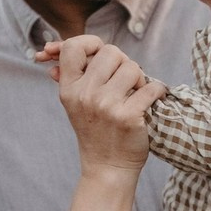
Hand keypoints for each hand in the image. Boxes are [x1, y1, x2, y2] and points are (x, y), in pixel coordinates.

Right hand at [39, 36, 165, 172]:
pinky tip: (154, 98)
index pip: (74, 47)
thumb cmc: (95, 130)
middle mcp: (85, 95)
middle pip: (110, 52)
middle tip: (124, 80)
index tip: (100, 54)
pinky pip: (152, 87)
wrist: (107, 167)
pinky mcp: (129, 116)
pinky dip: (158, 91)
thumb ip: (67, 74)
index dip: (91, 43)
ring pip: (132, 67)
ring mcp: (107, 106)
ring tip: (135, 92)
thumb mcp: (74, 102)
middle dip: (122, 62)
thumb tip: (51, 47)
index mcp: (69, 89)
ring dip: (140, 78)